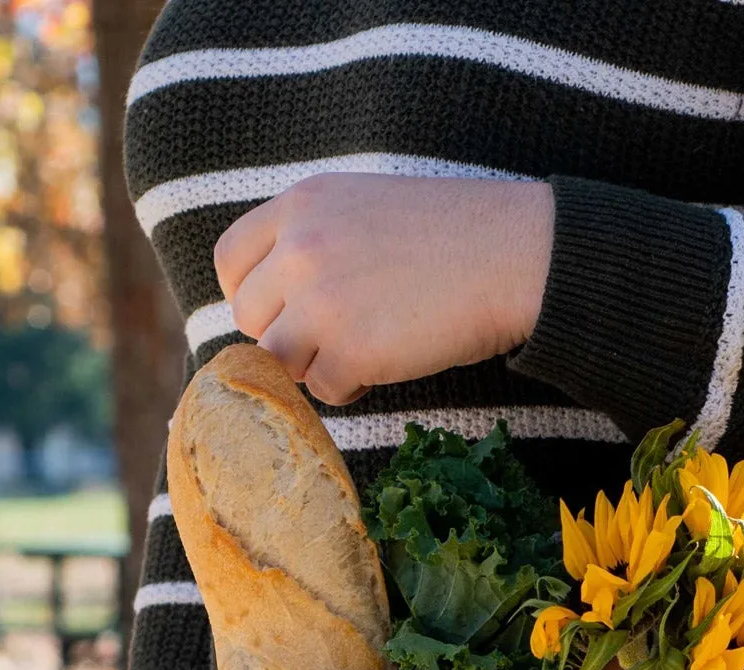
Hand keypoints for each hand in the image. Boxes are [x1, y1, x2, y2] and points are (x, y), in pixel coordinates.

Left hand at [215, 174, 554, 404]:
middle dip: (286, 335)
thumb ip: (316, 236)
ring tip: (362, 354)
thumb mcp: (368, 206)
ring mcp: (323, 304)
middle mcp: (300, 250)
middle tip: (332, 339)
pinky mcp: (352, 353)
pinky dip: (351, 388)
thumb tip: (283, 296)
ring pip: (282, 359)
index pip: (231, 260)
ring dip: (315, 365)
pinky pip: (325, 389)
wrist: (511, 257)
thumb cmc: (455, 234)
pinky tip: (386, 367)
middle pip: (251, 316)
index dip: (249, 294)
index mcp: (302, 206)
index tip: (277, 312)